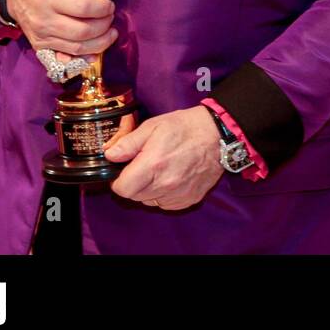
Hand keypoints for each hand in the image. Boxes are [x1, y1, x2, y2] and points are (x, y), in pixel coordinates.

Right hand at [8, 0, 123, 64]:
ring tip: (110, 33)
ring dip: (100, 43)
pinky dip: (85, 57)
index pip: (83, 8)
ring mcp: (42, 36)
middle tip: (110, 17)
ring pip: (77, 48)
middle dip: (104, 26)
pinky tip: (96, 51)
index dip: (102, 8)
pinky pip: (67, 58)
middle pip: (82, 31)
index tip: (109, 5)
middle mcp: (44, 19)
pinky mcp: (41, 48)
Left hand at [104, 106, 223, 209]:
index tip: (124, 170)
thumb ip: (128, 142)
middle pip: (135, 196)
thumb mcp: (153, 125)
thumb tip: (110, 155)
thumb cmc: (186, 127)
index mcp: (153, 165)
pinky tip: (172, 177)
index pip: (122, 189)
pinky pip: (167, 203)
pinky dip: (164, 194)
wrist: (219, 134)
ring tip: (160, 170)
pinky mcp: (190, 199)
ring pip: (150, 201)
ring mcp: (179, 194)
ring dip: (149, 189)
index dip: (119, 180)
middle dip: (134, 183)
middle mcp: (166, 184)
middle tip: (144, 166)